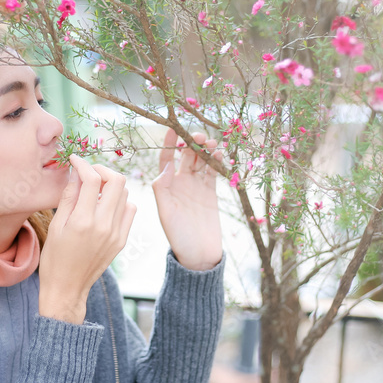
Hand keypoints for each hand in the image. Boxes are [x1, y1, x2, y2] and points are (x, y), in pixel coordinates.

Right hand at [38, 154, 136, 322]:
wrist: (68, 288)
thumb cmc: (55, 258)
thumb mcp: (56, 225)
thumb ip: (68, 197)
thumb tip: (76, 173)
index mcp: (83, 221)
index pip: (91, 179)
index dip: (83, 164)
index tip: (75, 160)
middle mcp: (104, 225)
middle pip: (117, 181)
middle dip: (102, 169)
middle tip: (89, 172)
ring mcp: (116, 233)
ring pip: (126, 193)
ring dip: (112, 184)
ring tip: (95, 188)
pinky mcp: (122, 240)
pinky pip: (130, 210)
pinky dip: (120, 201)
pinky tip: (105, 205)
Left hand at [152, 129, 223, 270]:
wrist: (199, 255)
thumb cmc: (178, 236)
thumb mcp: (165, 213)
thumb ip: (163, 189)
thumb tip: (166, 167)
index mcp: (166, 186)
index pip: (166, 159)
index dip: (170, 143)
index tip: (173, 128)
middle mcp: (181, 183)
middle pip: (186, 156)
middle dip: (192, 143)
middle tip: (200, 137)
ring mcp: (197, 186)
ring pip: (201, 161)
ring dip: (206, 150)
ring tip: (212, 143)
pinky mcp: (211, 192)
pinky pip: (213, 172)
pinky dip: (216, 161)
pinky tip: (220, 154)